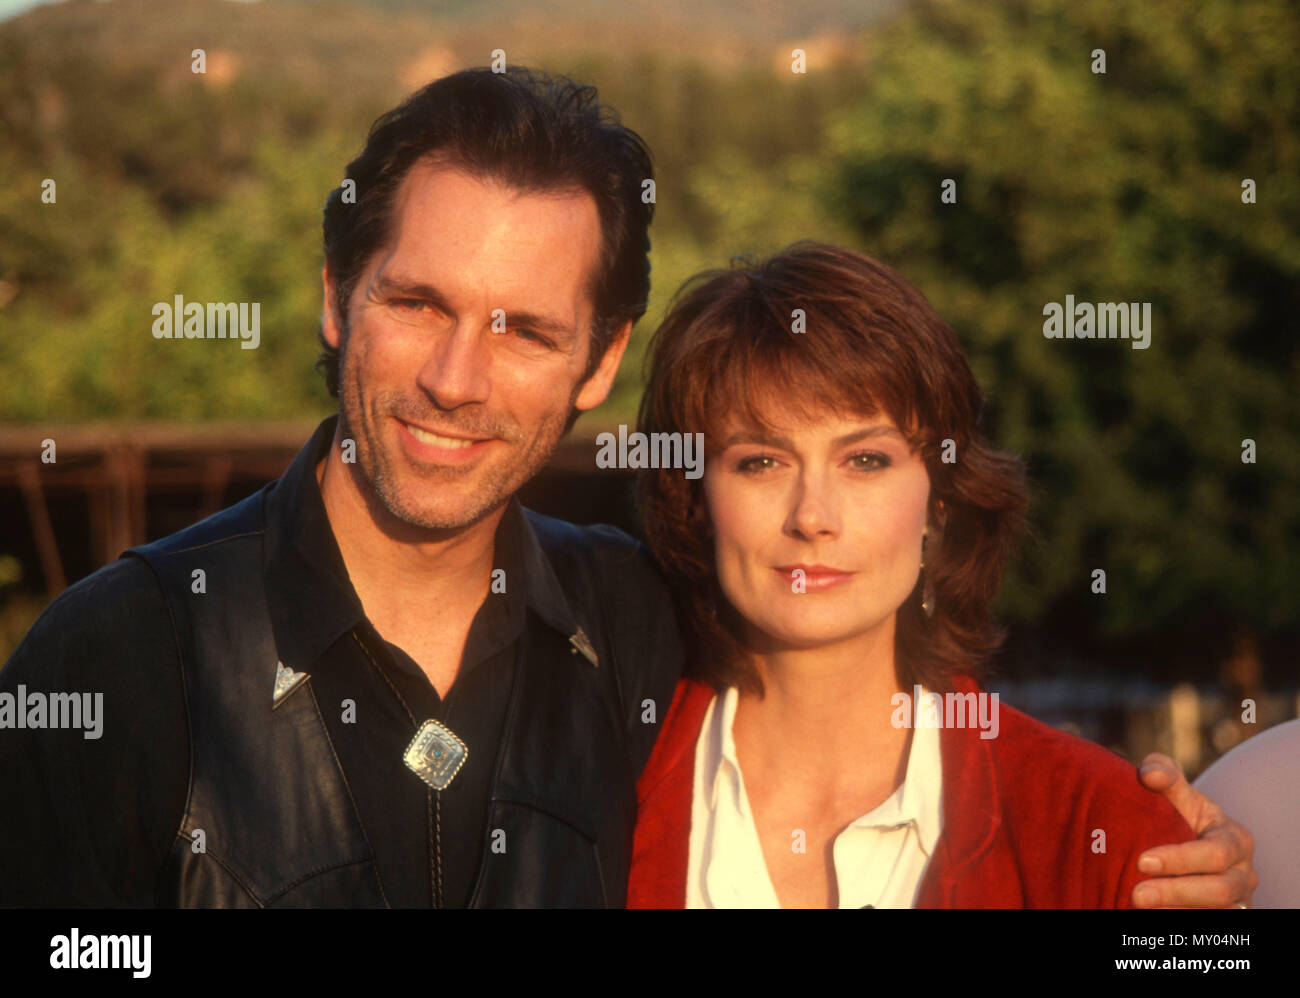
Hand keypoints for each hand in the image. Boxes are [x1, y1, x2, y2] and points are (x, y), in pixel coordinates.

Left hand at [1131, 752, 1257, 908]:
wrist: (1182, 839)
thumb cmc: (1177, 810)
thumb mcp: (1174, 789)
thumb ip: (1162, 772)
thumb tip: (1150, 775)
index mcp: (1235, 838)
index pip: (1215, 853)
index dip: (1180, 860)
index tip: (1141, 861)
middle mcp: (1242, 873)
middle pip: (1218, 890)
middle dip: (1176, 893)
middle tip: (1136, 894)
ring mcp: (1236, 900)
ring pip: (1214, 912)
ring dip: (1176, 911)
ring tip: (1137, 905)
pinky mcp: (1219, 915)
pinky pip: (1206, 923)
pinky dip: (1179, 919)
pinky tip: (1149, 917)